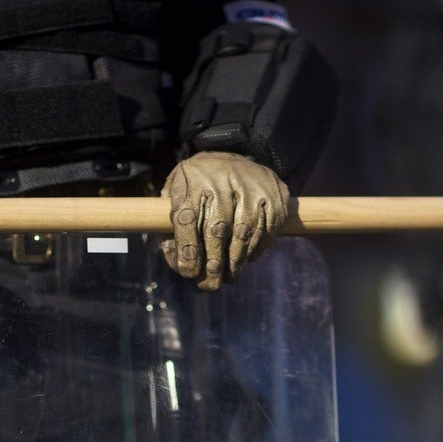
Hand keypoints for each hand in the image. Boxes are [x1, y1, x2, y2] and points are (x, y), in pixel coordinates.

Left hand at [160, 152, 288, 290]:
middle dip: (214, 262)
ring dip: (236, 260)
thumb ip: (170, 229)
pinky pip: (267, 228)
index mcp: (191, 179)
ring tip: (230, 275)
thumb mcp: (176, 198)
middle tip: (211, 284)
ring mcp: (249, 183)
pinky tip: (248, 258)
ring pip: (244, 231)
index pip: (187, 218)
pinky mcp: (272, 191)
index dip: (188, 249)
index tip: (189, 273)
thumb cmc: (198, 188)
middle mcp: (220, 177)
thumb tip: (176, 263)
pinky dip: (257, 248)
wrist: (232, 157)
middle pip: (217, 228)